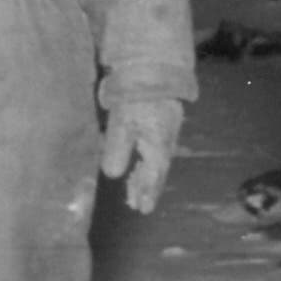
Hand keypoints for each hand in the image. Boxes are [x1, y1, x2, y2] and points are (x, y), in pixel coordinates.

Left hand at [99, 99, 182, 214]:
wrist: (154, 70)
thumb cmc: (135, 99)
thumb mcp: (121, 125)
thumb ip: (116, 151)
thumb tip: (112, 175)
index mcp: (157, 146)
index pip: (153, 177)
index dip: (147, 193)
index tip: (143, 210)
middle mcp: (166, 142)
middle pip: (158, 172)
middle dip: (148, 188)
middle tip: (140, 206)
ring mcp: (167, 132)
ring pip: (158, 161)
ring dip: (147, 177)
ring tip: (135, 190)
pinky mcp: (163, 122)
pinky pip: (157, 150)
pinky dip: (148, 162)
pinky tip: (139, 165)